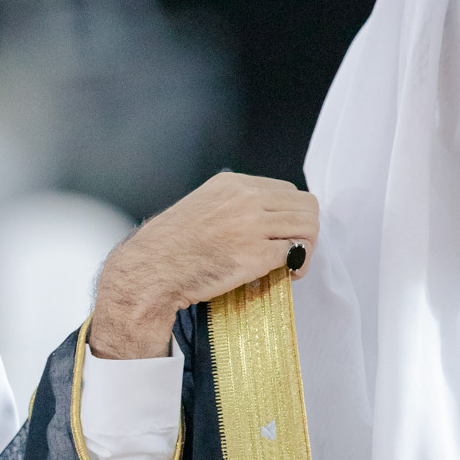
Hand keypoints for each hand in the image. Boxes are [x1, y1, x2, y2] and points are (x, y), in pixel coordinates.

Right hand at [90, 170, 319, 359]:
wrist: (151, 272)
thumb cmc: (169, 248)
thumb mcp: (201, 207)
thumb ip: (231, 206)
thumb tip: (261, 221)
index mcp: (232, 184)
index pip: (286, 190)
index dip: (291, 214)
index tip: (283, 233)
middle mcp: (246, 199)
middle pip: (305, 206)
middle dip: (306, 230)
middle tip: (296, 251)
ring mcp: (252, 226)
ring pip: (307, 227)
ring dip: (307, 247)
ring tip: (294, 265)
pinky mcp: (256, 256)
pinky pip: (295, 253)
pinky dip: (297, 265)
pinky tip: (288, 275)